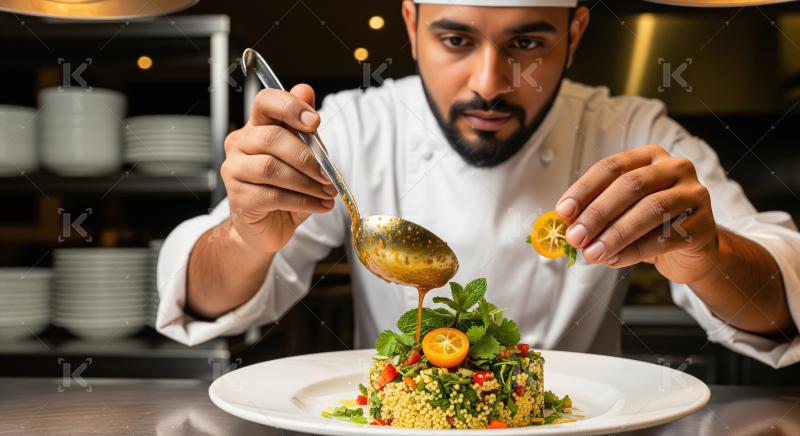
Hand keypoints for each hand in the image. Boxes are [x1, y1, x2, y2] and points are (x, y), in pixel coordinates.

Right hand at [221, 84, 336, 253]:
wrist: (266, 226)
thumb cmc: (284, 187)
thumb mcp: (302, 156)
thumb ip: (305, 128)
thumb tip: (306, 89)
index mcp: (256, 126)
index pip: (265, 101)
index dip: (290, 106)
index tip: (315, 122)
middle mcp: (240, 143)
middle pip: (272, 138)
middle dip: (307, 157)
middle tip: (329, 174)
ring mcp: (235, 170)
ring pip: (272, 168)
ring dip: (307, 182)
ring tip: (327, 192)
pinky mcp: (239, 197)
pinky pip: (274, 195)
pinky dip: (304, 201)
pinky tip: (320, 205)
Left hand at [555, 144, 719, 283]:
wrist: (691, 250)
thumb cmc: (649, 226)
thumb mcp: (621, 212)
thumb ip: (597, 212)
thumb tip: (565, 223)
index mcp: (650, 157)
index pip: (611, 167)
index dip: (584, 189)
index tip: (563, 211)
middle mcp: (675, 168)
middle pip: (630, 185)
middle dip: (597, 213)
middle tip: (575, 237)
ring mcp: (693, 195)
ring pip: (650, 210)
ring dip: (615, 234)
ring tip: (592, 253)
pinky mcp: (704, 225)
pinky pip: (666, 237)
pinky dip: (634, 251)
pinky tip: (614, 260)